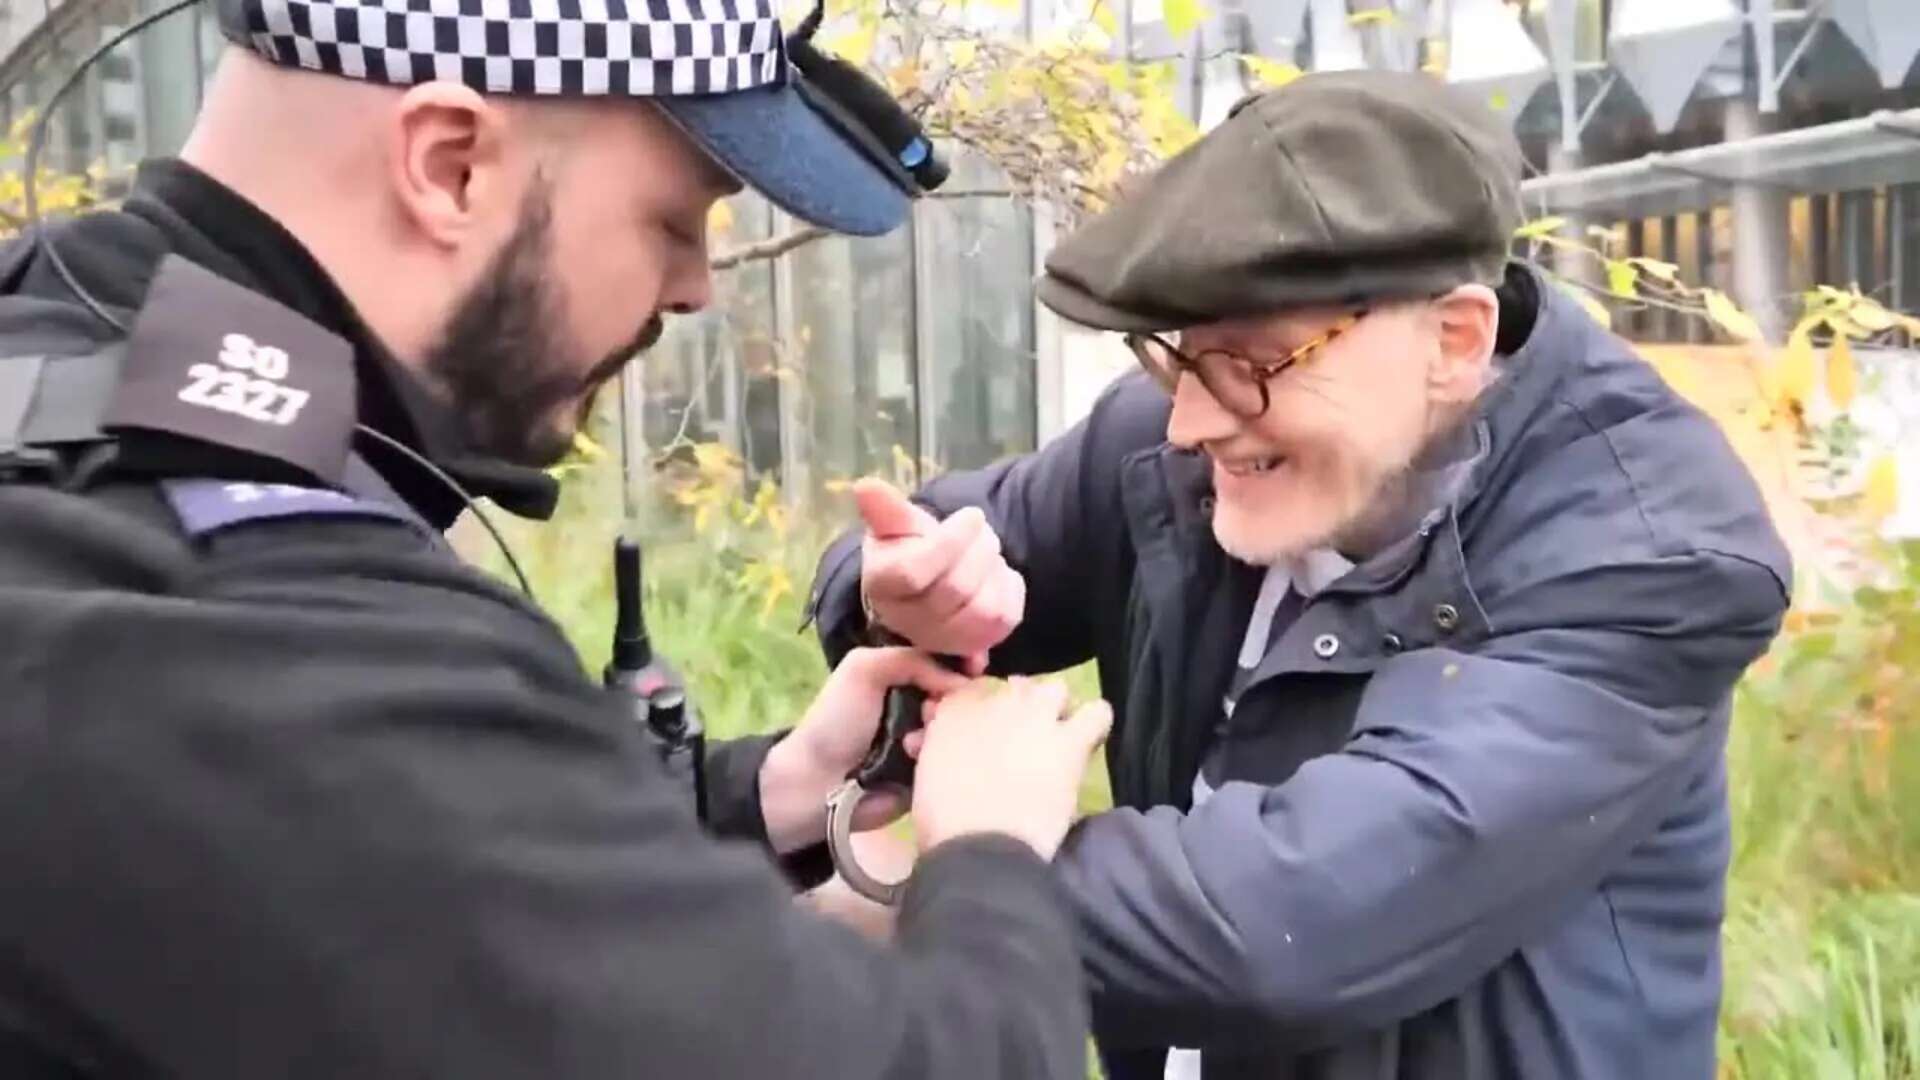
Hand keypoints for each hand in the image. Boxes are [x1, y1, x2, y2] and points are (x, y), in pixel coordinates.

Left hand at [759, 648, 967, 853]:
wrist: (817, 784)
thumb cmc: (837, 721)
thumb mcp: (864, 669)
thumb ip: (914, 659)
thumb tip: (962, 681)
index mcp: (901, 673)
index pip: (947, 658)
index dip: (965, 658)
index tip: (978, 664)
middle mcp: (918, 702)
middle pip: (959, 691)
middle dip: (956, 694)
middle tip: (935, 705)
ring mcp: (926, 738)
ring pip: (960, 725)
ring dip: (945, 726)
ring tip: (917, 734)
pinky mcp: (930, 771)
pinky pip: (953, 758)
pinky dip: (940, 754)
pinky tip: (913, 755)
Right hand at [854, 478, 1024, 671]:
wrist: (927, 582)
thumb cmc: (909, 547)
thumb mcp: (896, 524)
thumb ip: (886, 509)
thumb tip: (864, 486)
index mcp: (882, 586)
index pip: (914, 572)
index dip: (950, 542)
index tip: (972, 514)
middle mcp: (907, 622)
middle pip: (956, 588)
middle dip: (979, 548)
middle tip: (980, 528)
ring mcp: (942, 640)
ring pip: (984, 607)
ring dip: (994, 567)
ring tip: (985, 548)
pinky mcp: (975, 644)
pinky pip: (1005, 617)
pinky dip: (1008, 587)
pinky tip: (993, 574)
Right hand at [912, 678, 1111, 860]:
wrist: (981, 848)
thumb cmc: (944, 824)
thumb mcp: (925, 775)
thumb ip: (935, 746)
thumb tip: (933, 737)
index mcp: (953, 713)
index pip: (970, 692)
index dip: (976, 712)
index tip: (975, 737)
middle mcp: (994, 704)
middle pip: (1013, 688)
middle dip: (1015, 705)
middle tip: (1014, 737)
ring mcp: (1035, 718)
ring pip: (1055, 690)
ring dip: (1054, 709)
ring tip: (1052, 737)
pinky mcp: (1070, 742)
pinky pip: (1097, 713)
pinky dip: (1093, 722)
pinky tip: (1086, 741)